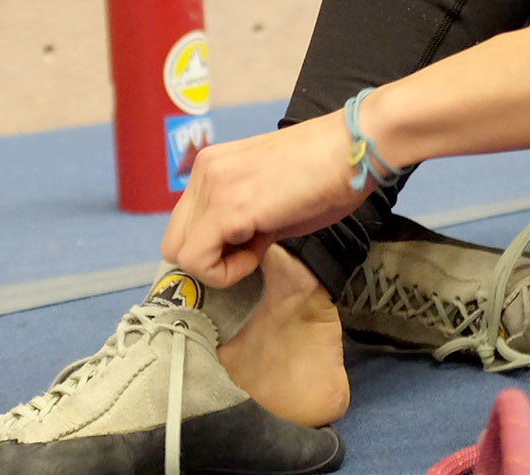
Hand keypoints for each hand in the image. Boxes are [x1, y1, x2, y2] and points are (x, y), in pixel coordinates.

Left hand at [161, 109, 372, 287]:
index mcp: (213, 167)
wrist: (355, 148)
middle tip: (252, 253)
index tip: (253, 243)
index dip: (215, 247)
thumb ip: (246, 222)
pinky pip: (199, 260)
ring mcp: (212, 186)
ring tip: (259, 250)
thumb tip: (236, 249)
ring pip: (181, 254)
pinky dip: (226, 272)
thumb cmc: (330, 172)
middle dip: (210, 260)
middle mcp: (204, 172)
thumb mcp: (274, 201)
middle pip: (174, 241)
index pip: (186, 224)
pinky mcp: (227, 207)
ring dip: (219, 266)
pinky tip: (259, 253)